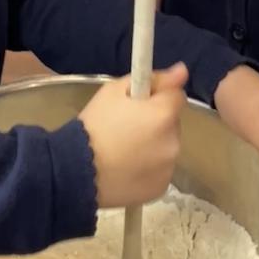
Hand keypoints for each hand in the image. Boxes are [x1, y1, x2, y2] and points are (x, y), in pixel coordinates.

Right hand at [79, 65, 186, 207]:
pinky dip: (148, 168)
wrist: (76, 170)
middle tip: (127, 127)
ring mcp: (168, 168)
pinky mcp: (160, 188)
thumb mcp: (114, 91)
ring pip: (166, 148)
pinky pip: (159, 171)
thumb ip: (153, 79)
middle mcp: (173, 141)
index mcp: (164, 114)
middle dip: (155, 122)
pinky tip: (126, 168)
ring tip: (123, 151)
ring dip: (153, 146)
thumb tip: (182, 71)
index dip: (158, 97)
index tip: (140, 103)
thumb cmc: (94, 125)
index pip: (177, 96)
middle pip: (172, 124)